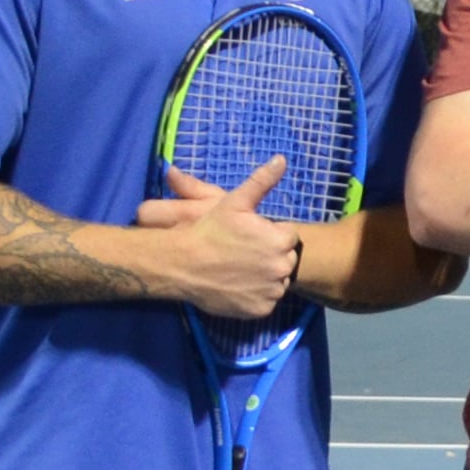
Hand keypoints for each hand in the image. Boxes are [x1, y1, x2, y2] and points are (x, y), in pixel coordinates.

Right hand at [135, 160, 300, 323]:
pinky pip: (266, 301)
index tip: (249, 236)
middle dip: (270, 256)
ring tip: (239, 269)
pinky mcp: (260, 309)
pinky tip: (239, 285)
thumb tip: (281, 160)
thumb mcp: (235, 202)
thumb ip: (261, 181)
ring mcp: (271, 290)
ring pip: (277, 282)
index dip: (269, 235)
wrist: (183, 264)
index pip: (287, 236)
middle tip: (243, 254)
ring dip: (265, 277)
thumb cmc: (209, 230)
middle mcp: (281, 267)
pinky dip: (257, 295)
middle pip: (285, 260)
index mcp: (280, 240)